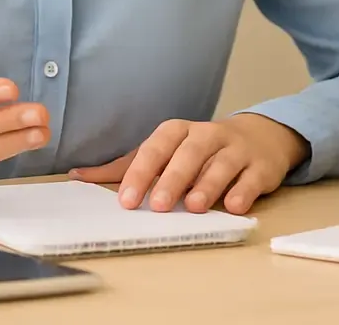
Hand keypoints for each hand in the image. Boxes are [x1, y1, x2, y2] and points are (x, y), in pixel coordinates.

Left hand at [69, 114, 308, 214]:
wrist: (260, 137)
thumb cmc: (201, 150)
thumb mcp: (165, 152)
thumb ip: (126, 166)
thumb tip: (77, 176)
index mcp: (180, 132)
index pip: (157, 147)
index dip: (141, 172)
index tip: (126, 200)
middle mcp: (209, 135)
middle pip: (190, 153)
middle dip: (173, 178)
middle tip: (158, 205)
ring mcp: (237, 150)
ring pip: (222, 163)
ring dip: (208, 184)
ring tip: (194, 206)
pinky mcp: (261, 166)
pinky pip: (252, 177)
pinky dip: (244, 190)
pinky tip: (234, 206)